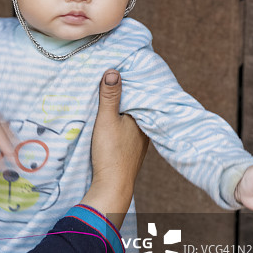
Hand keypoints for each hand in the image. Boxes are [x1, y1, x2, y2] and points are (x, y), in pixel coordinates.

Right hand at [81, 70, 148, 228]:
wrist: (112, 186)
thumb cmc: (111, 152)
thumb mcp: (107, 119)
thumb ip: (110, 96)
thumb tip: (113, 70)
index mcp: (144, 118)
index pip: (139, 92)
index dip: (130, 80)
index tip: (120, 67)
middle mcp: (145, 128)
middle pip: (135, 104)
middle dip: (125, 93)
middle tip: (111, 77)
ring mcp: (139, 140)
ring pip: (131, 117)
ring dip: (122, 108)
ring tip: (109, 94)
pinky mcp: (130, 149)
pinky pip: (127, 128)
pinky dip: (120, 120)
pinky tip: (111, 118)